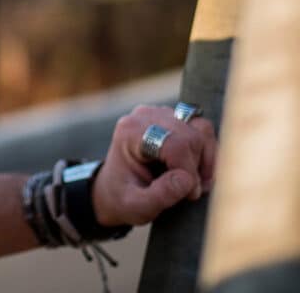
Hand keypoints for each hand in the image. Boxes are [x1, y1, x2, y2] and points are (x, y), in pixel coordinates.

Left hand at [91, 104, 216, 226]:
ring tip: (194, 181)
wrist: (114, 190)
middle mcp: (143, 117)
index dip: (189, 170)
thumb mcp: (136, 206)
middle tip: (191, 191)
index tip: (189, 194)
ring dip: (205, 158)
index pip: (175, 144)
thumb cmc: (124, 198)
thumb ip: (160, 196)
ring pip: (201, 129)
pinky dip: (206, 151)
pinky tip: (195, 171)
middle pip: (191, 135)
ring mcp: (158, 114)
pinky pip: (202, 129)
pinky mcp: (172, 118)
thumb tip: (187, 180)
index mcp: (129, 133)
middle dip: (197, 166)